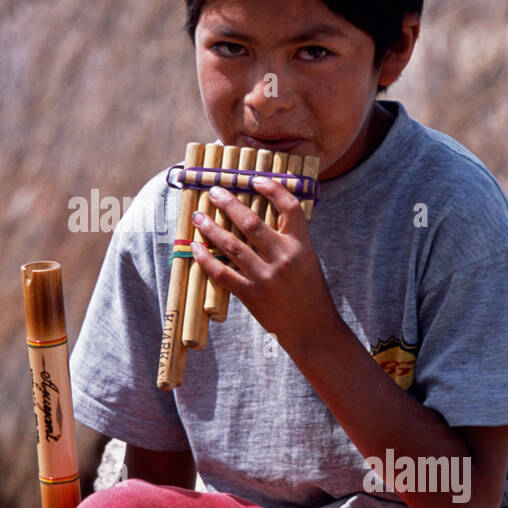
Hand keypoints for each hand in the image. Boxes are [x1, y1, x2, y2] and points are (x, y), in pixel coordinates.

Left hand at [189, 176, 338, 358]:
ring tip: (198, 216)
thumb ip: (289, 238)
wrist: (312, 329)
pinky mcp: (251, 295)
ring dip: (211, 228)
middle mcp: (283, 257)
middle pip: (251, 222)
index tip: (255, 179)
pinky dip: (206, 259)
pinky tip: (196, 247)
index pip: (289, 207)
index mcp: (301, 245)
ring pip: (231, 245)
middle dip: (228, 204)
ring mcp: (265, 277)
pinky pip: (222, 272)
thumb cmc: (310, 290)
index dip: (272, 188)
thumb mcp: (307, 258)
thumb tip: (263, 213)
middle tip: (214, 191)